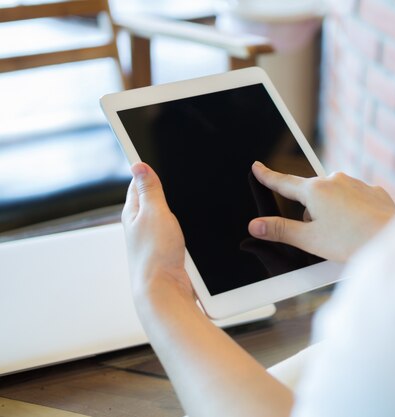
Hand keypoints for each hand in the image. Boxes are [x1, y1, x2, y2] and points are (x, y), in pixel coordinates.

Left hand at [122, 162, 193, 301]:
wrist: (165, 291)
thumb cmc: (156, 257)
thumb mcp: (154, 213)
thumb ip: (149, 189)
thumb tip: (138, 165)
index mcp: (133, 212)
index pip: (137, 182)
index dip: (148, 170)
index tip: (158, 160)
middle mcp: (140, 225)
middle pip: (154, 198)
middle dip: (167, 191)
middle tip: (177, 185)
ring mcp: (154, 239)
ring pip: (169, 216)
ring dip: (179, 213)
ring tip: (184, 212)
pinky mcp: (168, 251)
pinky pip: (179, 232)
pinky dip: (185, 229)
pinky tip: (191, 231)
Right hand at [248, 162, 394, 261]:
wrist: (391, 239)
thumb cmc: (350, 242)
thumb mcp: (309, 240)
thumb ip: (280, 230)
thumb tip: (255, 226)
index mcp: (315, 190)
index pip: (283, 182)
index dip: (268, 176)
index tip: (257, 166)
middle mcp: (335, 180)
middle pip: (311, 196)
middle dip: (311, 214)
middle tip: (323, 236)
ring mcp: (356, 184)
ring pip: (334, 198)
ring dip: (333, 213)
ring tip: (345, 235)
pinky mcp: (374, 192)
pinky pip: (355, 199)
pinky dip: (353, 212)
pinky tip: (360, 227)